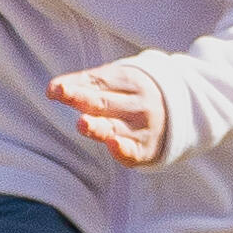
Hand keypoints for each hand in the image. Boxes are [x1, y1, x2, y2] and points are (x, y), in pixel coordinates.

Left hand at [49, 60, 170, 168]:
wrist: (179, 113)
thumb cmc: (133, 95)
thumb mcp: (118, 81)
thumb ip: (86, 83)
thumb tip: (53, 89)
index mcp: (131, 81)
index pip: (99, 82)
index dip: (76, 85)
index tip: (54, 89)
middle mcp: (137, 104)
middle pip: (104, 102)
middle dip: (83, 99)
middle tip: (63, 94)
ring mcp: (142, 127)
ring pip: (115, 127)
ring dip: (99, 126)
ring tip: (82, 123)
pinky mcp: (144, 150)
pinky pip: (133, 151)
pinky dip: (123, 149)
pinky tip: (113, 145)